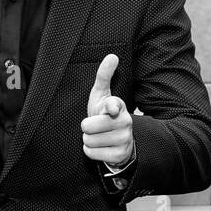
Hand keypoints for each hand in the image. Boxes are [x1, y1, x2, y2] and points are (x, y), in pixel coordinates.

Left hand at [81, 53, 133, 167]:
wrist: (116, 140)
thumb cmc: (104, 115)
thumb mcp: (102, 95)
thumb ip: (104, 76)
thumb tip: (112, 56)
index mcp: (118, 106)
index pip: (113, 106)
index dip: (110, 108)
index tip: (111, 109)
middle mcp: (124, 122)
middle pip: (88, 127)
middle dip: (86, 128)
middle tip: (93, 126)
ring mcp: (124, 139)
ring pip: (89, 141)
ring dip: (88, 140)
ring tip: (97, 136)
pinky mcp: (120, 155)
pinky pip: (92, 153)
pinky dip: (91, 151)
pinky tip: (100, 147)